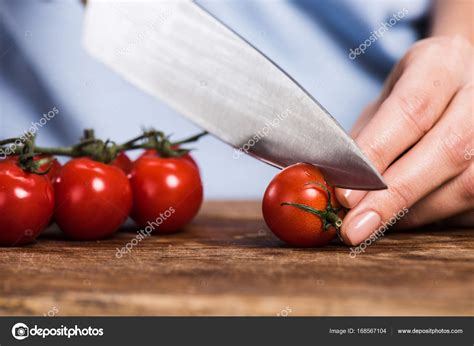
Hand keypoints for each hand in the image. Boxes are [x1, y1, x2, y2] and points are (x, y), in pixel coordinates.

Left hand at [335, 36, 473, 245]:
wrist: (460, 83)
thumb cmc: (413, 97)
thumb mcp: (384, 103)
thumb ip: (364, 139)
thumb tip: (331, 185)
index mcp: (441, 64)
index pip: (411, 109)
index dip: (377, 154)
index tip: (345, 194)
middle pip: (448, 149)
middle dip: (395, 196)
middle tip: (354, 228)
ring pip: (468, 184)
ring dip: (415, 213)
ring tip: (376, 224)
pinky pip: (473, 205)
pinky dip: (437, 217)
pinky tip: (409, 217)